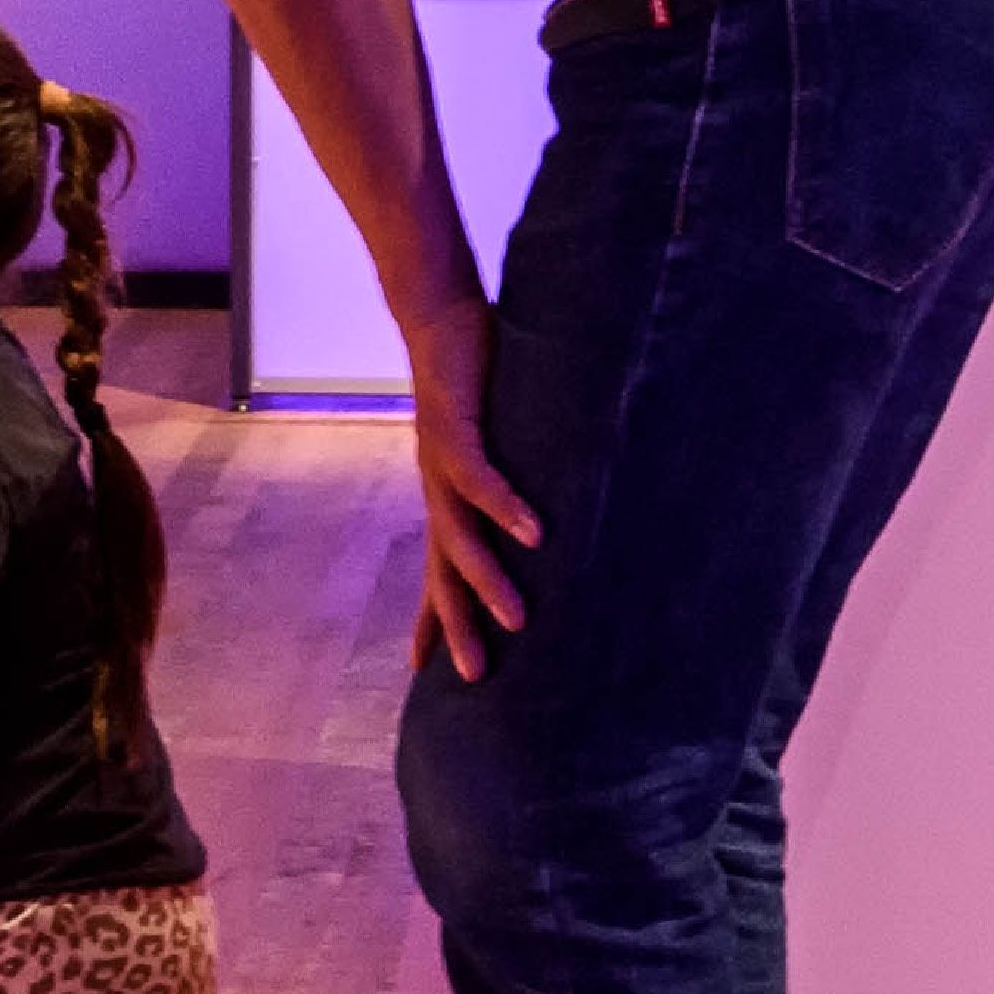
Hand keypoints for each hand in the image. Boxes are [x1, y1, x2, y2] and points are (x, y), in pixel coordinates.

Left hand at [396, 324, 543, 680]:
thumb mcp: (501, 440)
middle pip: (443, 573)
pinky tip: (533, 534)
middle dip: (457, 625)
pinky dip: (505, 507)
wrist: (439, 315)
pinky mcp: (453, 428)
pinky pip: (478, 478)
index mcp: (448, 498)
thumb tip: (566, 505)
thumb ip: (524, 472)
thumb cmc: (476, 378)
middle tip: (475, 678)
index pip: (437, 572)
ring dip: (485, 580)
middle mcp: (439, 490)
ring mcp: (441, 463)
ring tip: (515, 620)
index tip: (426, 675)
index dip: (431, 621)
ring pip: (458, 536)